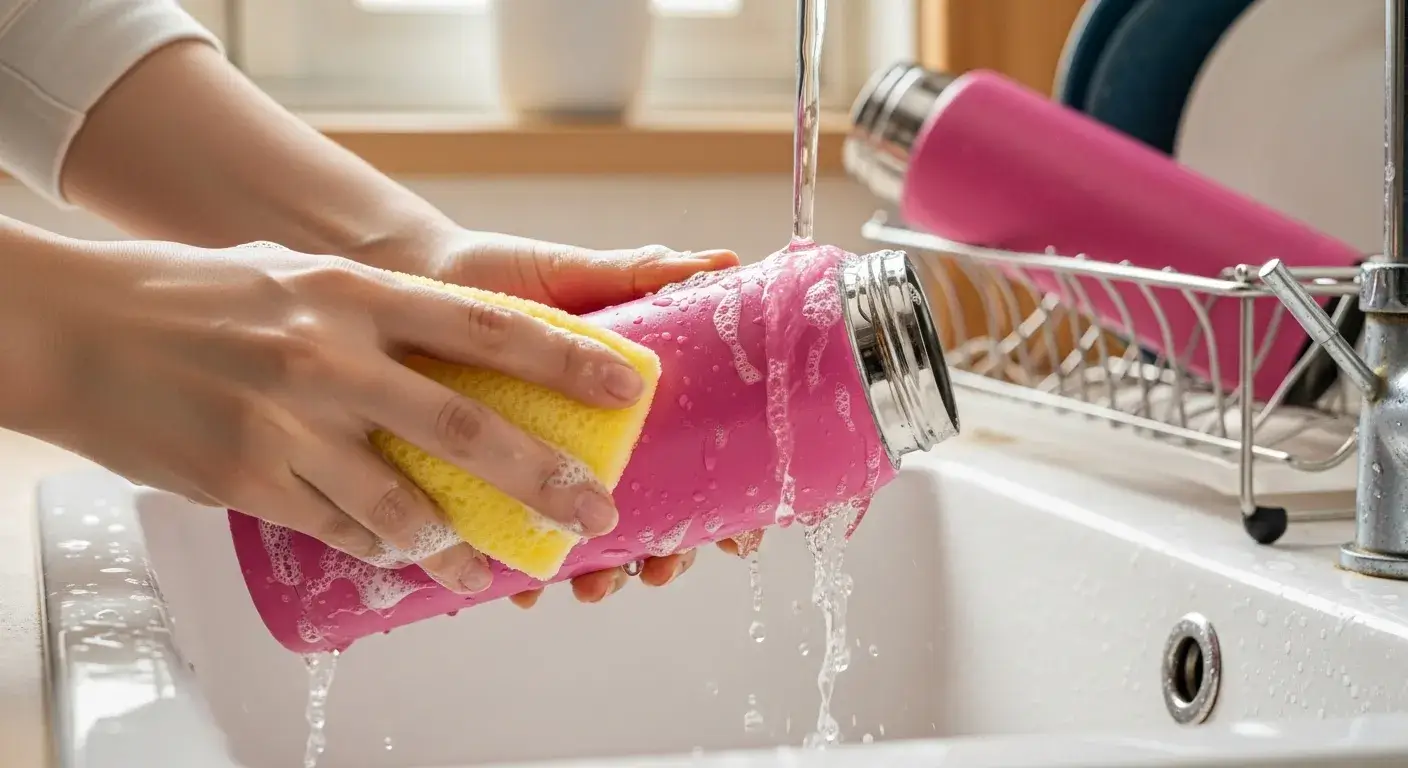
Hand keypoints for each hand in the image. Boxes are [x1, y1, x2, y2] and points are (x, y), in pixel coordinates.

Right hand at [24, 239, 648, 595]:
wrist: (82, 327)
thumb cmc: (200, 295)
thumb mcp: (305, 278)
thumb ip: (383, 313)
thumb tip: (466, 354)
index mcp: (357, 294)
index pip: (487, 329)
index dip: (566, 361)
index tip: (625, 390)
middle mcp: (332, 358)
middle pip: (467, 430)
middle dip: (544, 479)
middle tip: (593, 515)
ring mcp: (289, 424)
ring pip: (403, 505)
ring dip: (459, 544)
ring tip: (494, 567)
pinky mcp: (249, 479)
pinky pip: (340, 529)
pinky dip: (384, 551)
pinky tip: (410, 562)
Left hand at [388, 230, 762, 606]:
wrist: (408, 276)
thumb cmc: (499, 274)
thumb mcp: (573, 273)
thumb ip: (642, 274)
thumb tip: (725, 261)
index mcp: (632, 403)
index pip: (703, 468)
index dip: (732, 512)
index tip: (739, 539)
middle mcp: (599, 445)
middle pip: (658, 519)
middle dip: (667, 556)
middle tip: (660, 569)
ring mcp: (545, 469)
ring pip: (592, 543)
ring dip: (604, 577)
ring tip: (593, 586)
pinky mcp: (486, 485)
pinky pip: (515, 544)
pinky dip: (527, 575)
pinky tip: (526, 589)